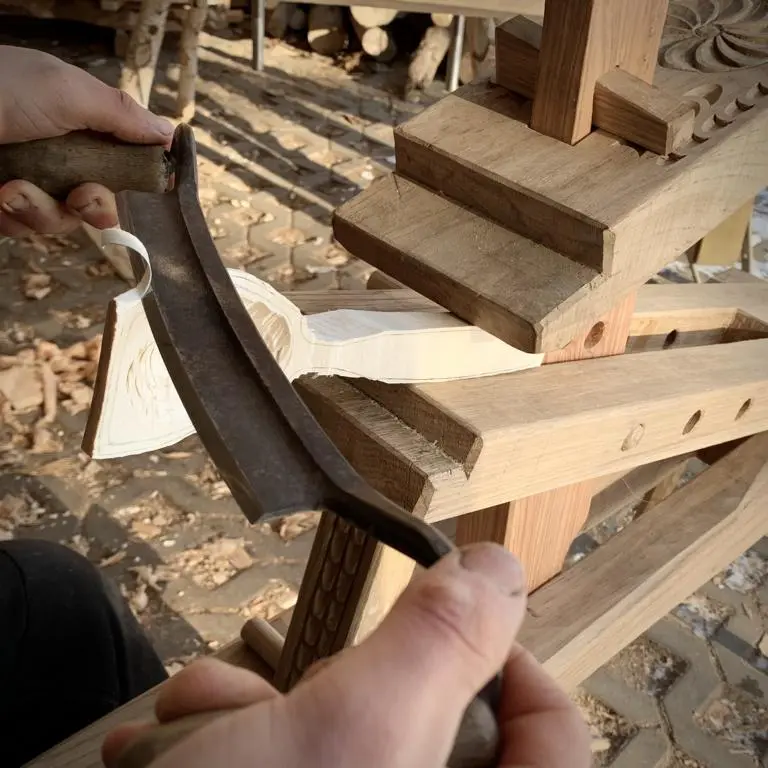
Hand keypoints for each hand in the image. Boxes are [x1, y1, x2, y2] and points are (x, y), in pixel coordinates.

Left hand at [0, 45, 172, 236]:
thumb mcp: (68, 91)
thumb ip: (121, 115)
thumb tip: (168, 132)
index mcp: (75, 123)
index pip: (120, 158)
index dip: (134, 176)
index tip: (148, 184)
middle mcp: (55, 155)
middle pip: (97, 200)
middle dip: (93, 205)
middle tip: (80, 196)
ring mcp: (27, 181)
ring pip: (61, 221)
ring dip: (42, 210)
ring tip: (11, 189)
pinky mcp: (1, 205)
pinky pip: (24, 228)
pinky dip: (12, 215)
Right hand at [103, 544, 589, 767]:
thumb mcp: (352, 733)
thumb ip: (439, 643)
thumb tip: (500, 569)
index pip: (550, 729)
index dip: (507, 661)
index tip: (448, 619)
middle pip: (420, 718)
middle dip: (329, 685)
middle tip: (280, 692)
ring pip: (330, 731)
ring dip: (252, 707)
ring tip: (195, 721)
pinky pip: (278, 755)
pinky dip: (223, 737)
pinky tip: (174, 746)